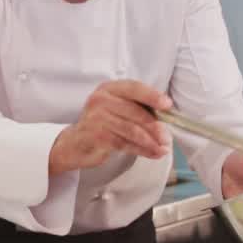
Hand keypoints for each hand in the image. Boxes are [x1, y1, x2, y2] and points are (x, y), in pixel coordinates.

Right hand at [48, 80, 171, 174]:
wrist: (75, 143)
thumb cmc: (101, 124)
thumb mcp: (116, 108)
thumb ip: (136, 106)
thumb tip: (166, 114)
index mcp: (109, 88)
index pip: (133, 88)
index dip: (152, 95)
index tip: (167, 105)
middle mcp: (100, 100)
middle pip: (135, 112)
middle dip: (155, 126)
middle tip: (167, 137)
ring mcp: (96, 118)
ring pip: (132, 130)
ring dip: (151, 142)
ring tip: (163, 149)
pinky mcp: (97, 136)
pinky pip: (125, 143)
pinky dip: (142, 150)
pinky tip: (152, 153)